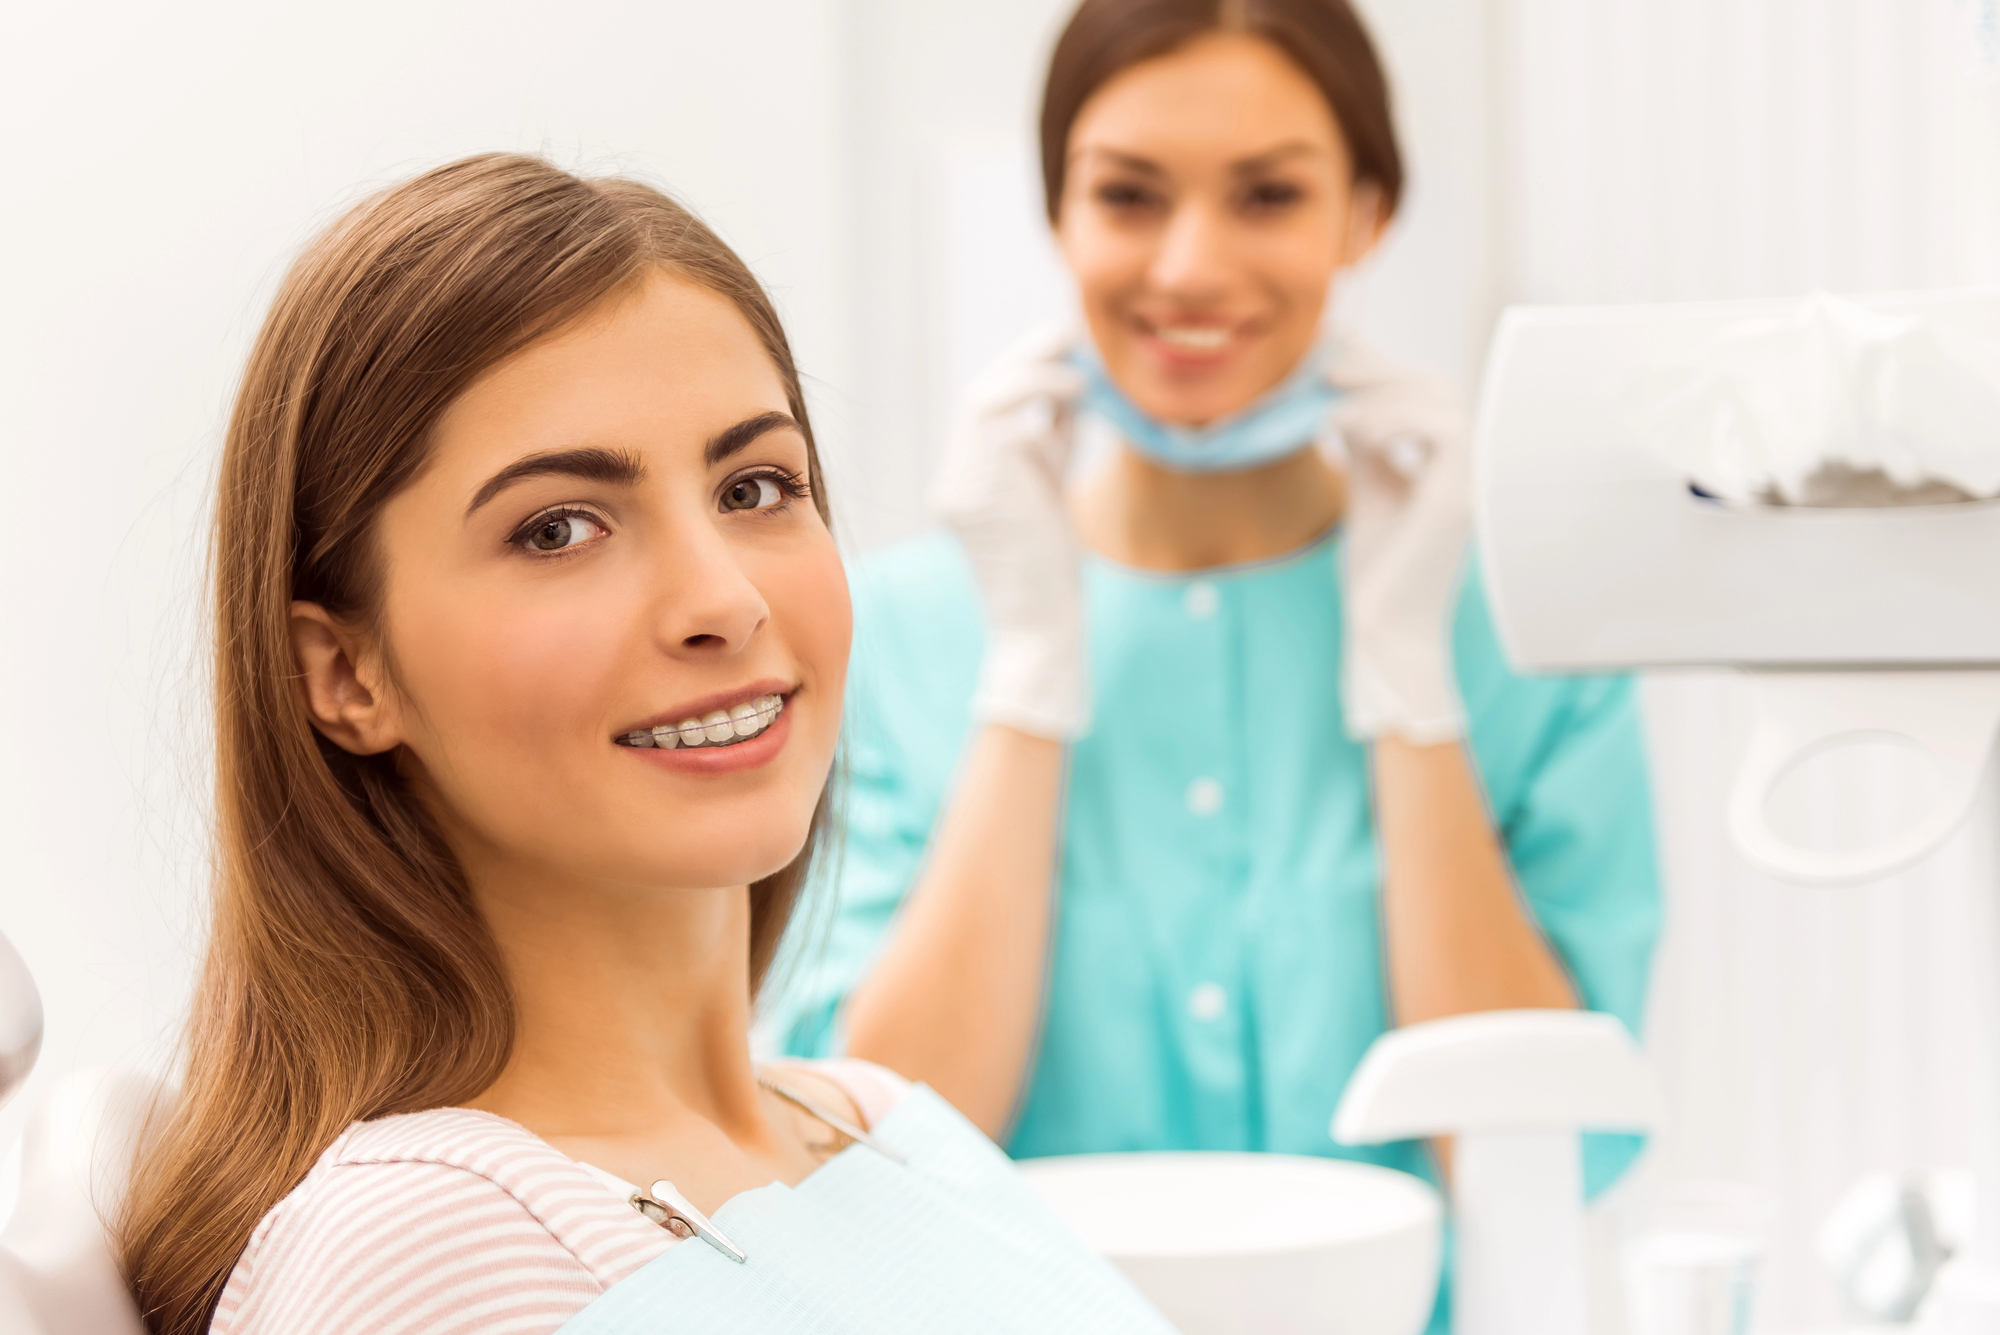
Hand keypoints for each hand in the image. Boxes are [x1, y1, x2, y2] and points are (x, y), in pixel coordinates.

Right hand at [930, 323, 1089, 740]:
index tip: (1063, 355)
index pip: (990, 414)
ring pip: (984, 400)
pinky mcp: (970, 489)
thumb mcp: (1052, 495)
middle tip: (1068, 336)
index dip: (1025, 376)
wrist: (1038, 630)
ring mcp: (956, 485)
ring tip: (1077, 368)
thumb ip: (1052, 447)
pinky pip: (998, 419)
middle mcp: (953, 481)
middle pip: (981, 397)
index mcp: (969, 484)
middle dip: (1025, 359)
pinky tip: (1074, 395)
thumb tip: (1071, 394)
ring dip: (1034, 374)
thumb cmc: (1052, 577)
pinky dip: (1037, 395)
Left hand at [1324, 333, 1472, 743]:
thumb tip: (1339, 394)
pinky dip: (1396, 420)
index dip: (1380, 365)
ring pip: (1439, 399)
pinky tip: (1355, 433)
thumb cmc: (1377, 571)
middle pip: (1435, 385)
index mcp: (1449, 461)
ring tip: (1331, 409)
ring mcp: (1472, 479)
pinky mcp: (1462, 498)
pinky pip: (1443, 430)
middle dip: (1378, 369)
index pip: (1424, 390)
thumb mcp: (1366, 489)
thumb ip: (1362, 443)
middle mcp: (1470, 464)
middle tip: (1325, 369)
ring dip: (1378, 393)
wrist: (1384, 629)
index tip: (1330, 353)